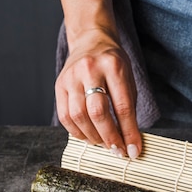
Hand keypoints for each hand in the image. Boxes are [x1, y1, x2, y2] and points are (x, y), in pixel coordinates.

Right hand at [55, 29, 141, 158]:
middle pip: (97, 112)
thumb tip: (130, 140)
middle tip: (118, 151)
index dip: (128, 132)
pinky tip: (88, 136)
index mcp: (114, 67)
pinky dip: (77, 131)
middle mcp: (90, 70)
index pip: (122, 106)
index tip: (133, 151)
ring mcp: (71, 77)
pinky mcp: (59, 85)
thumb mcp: (128, 78)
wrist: (90, 41)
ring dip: (92, 137)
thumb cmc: (113, 63)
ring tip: (103, 144)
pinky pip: (64, 115)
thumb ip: (128, 107)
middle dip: (109, 137)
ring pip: (78, 116)